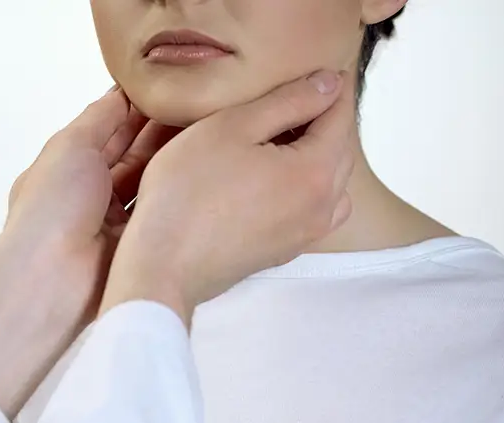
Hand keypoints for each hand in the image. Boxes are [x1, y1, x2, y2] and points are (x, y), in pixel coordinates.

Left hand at [0, 88, 178, 417]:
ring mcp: (117, 219)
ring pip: (153, 180)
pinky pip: (164, 210)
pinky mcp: (140, 244)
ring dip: (177, 158)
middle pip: (136, 152)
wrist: (52, 280)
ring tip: (219, 128)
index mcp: (70, 163)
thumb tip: (124, 91)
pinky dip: (182, 191)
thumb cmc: (53, 205)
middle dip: (165, 130)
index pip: (112, 126)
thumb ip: (100, 117)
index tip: (179, 84)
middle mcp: (94, 189)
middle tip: (209, 103)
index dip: (141, 106)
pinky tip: (211, 167)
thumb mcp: (70, 146)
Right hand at [102, 70, 355, 324]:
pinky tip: (267, 182)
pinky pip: (311, 212)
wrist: (163, 266)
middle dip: (321, 122)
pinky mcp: (282, 252)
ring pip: (330, 185)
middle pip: (339, 150)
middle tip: (289, 101)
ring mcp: (303, 235)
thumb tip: (327, 84)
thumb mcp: (230, 127)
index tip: (306, 75)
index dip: (325, 88)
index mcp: (316, 171)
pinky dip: (301, 189)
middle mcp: (321, 206)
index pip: (339, 115)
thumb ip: (286, 101)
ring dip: (315, 158)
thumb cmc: (186, 195)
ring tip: (279, 143)